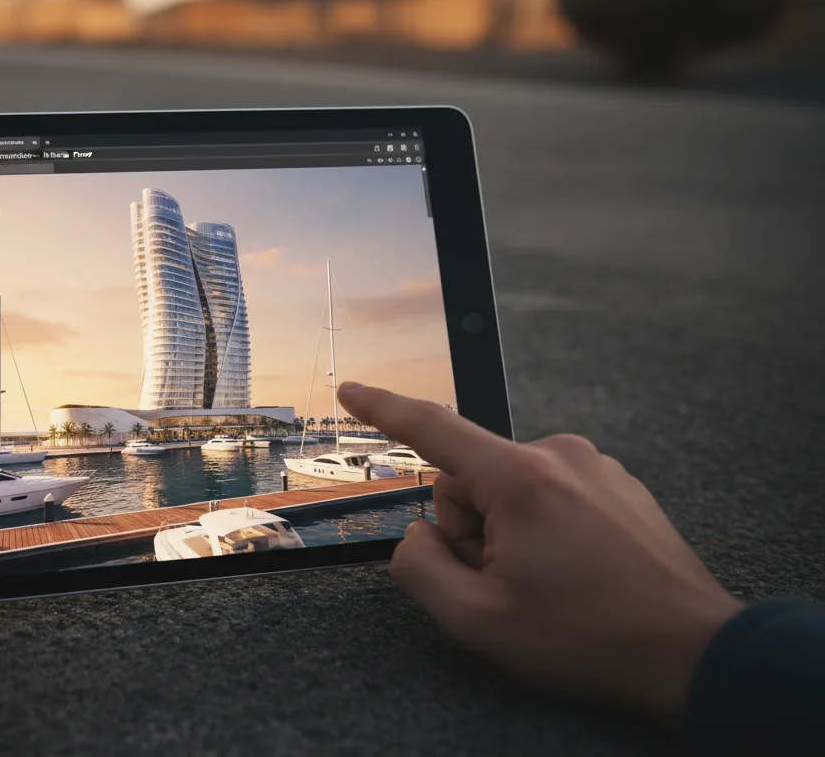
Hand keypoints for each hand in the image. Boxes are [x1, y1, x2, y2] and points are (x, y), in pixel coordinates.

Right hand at [337, 382, 741, 723]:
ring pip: (509, 490)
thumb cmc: (589, 638)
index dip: (383, 409)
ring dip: (508, 534)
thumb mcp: (477, 619)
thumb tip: (418, 538)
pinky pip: (549, 497)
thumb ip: (419, 567)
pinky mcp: (616, 486)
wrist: (692, 652)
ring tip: (549, 586)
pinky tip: (574, 576)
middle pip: (470, 477)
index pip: (433, 429)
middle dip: (469, 529)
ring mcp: (594, 468)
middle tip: (505, 583)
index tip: (351, 390)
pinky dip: (544, 532)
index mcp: (520, 478)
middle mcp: (559, 456)